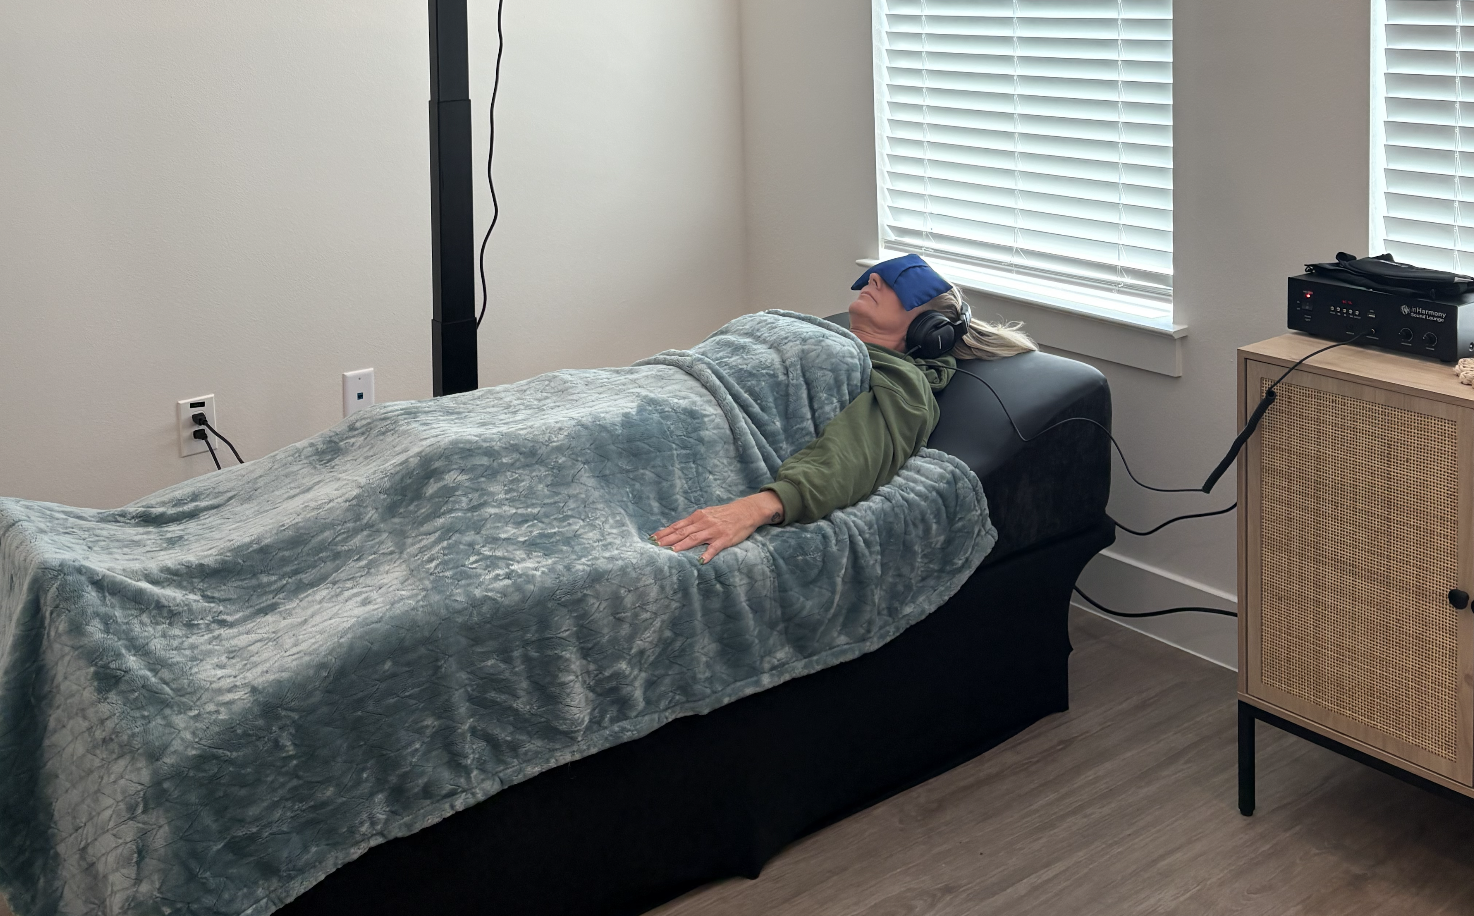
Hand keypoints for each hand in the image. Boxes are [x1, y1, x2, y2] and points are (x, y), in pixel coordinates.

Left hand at [652, 491, 784, 563]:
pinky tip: (700, 560)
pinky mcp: (725, 538)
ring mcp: (714, 531)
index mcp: (698, 517)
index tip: (652, 538)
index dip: (665, 532)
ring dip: (682, 545)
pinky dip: (707, 554)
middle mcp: (704, 522)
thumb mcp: (707, 514)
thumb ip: (694, 522)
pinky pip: (715, 547)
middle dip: (668, 539)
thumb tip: (677, 529)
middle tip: (655, 546)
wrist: (746, 511)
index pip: (678, 525)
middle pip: (682, 532)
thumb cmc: (725, 514)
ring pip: (695, 538)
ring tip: (672, 552)